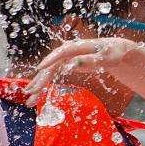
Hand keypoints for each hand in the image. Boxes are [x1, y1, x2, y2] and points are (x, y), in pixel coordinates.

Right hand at [27, 37, 141, 97]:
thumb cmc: (112, 53)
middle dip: (40, 79)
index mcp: (76, 47)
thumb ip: (91, 60)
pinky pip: (52, 75)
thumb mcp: (106, 57)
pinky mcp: (64, 65)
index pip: (60, 53)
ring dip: (39, 84)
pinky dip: (45, 84)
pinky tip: (36, 93)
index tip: (40, 69)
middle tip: (30, 92)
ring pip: (49, 72)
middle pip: (51, 66)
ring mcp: (64, 58)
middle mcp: (66, 51)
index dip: (50, 61)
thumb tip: (72, 64)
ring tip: (29, 98)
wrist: (115, 51)